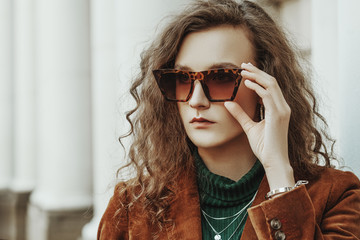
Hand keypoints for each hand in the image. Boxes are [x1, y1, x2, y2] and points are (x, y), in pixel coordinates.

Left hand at [224, 62, 294, 188]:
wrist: (273, 161)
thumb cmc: (264, 146)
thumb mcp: (249, 127)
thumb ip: (240, 114)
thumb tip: (227, 103)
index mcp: (278, 108)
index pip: (270, 86)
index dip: (259, 76)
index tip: (246, 70)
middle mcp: (283, 107)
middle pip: (271, 81)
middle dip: (257, 71)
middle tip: (243, 64)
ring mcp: (282, 110)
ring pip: (271, 85)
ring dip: (256, 76)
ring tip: (243, 70)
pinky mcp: (278, 115)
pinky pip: (268, 95)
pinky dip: (258, 87)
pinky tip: (247, 83)